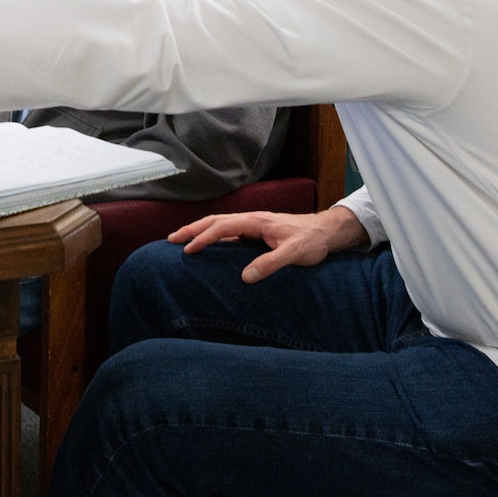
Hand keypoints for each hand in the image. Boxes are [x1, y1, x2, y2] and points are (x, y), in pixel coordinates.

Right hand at [167, 206, 365, 283]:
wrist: (327, 232)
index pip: (223, 227)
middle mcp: (251, 220)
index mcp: (256, 221)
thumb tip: (245, 277)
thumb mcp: (294, 253)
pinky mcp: (256, 233)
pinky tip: (208, 247)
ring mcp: (253, 226)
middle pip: (215, 221)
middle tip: (170, 240)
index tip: (187, 249)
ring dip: (200, 231)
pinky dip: (213, 237)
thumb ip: (271, 263)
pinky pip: (229, 233)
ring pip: (220, 225)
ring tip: (181, 241)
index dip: (204, 238)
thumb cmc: (312, 241)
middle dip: (192, 229)